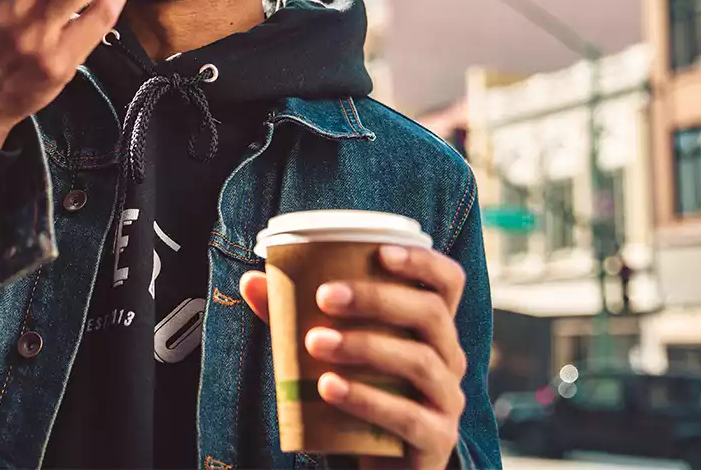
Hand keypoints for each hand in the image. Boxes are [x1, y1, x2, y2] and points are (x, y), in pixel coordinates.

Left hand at [240, 246, 467, 469]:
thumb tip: (252, 281)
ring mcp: (446, 399)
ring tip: (316, 342)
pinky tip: (328, 388)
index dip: (422, 261)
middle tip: (325, 296)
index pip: (447, 282)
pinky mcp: (436, 439)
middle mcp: (448, 357)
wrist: (375, 464)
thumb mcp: (331, 350)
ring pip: (418, 360)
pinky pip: (408, 416)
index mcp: (430, 327)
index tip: (380, 252)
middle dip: (376, 299)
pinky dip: (366, 399)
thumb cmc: (356, 392)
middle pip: (429, 314)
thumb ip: (295, 317)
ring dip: (365, 345)